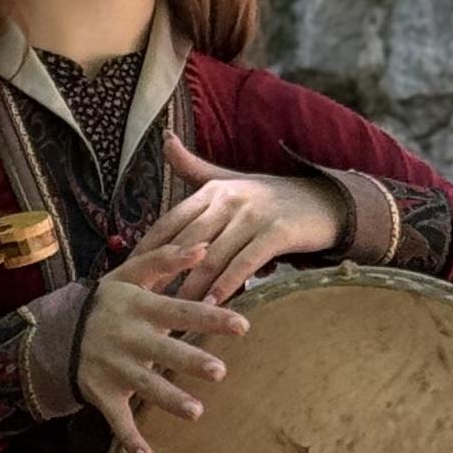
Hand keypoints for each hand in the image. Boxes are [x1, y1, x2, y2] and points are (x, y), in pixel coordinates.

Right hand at [76, 255, 250, 452]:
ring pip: (143, 386)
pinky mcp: (102, 393)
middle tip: (220, 372)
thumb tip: (205, 247)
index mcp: (138, 308)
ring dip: (168, 400)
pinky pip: (116, 420)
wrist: (55, 331)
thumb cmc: (106, 302)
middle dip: (190, 362)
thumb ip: (165, 259)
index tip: (242, 325)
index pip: (179, 311)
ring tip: (196, 412)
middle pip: (163, 351)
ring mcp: (113, 368)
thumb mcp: (128, 275)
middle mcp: (127, 338)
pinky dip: (129, 440)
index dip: (209, 318)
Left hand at [132, 135, 341, 305]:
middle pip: (186, 243)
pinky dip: (227, 284)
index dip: (147, 251)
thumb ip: (194, 167)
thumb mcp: (231, 179)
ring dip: (191, 288)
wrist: (325, 202)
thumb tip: (164, 137)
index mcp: (213, 189)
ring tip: (174, 314)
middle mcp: (229, 199)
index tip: (128, 278)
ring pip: (212, 257)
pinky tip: (212, 305)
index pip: (169, 222)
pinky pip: (245, 262)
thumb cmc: (271, 197)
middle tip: (143, 305)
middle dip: (163, 276)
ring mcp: (253, 215)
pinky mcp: (277, 232)